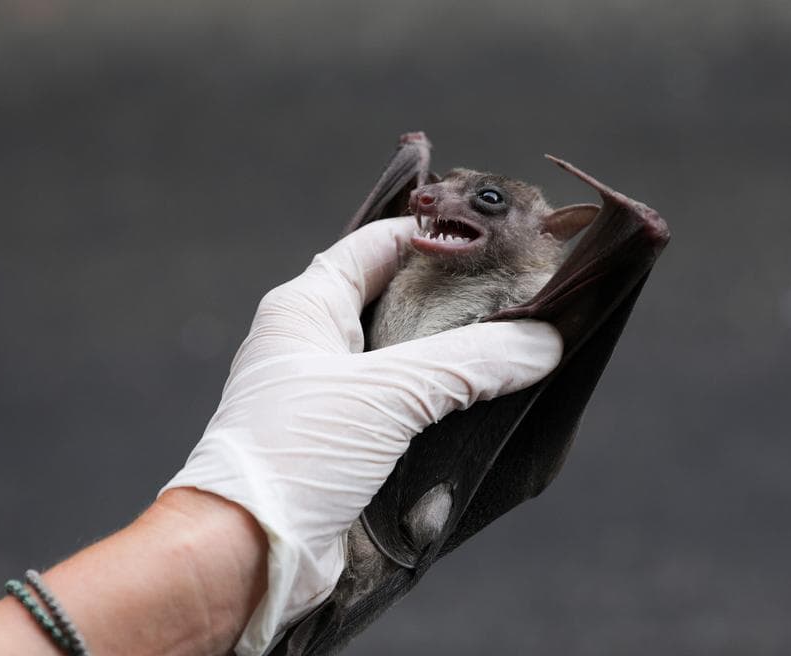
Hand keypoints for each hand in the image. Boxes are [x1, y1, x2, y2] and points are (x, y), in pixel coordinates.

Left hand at [162, 216, 562, 654]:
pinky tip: (493, 407)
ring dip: (460, 360)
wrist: (247, 555)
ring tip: (526, 347)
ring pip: (411, 361)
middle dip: (460, 301)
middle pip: (401, 302)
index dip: (437, 234)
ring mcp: (333, 397)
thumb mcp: (388, 393)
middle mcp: (317, 344)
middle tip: (527, 295)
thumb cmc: (294, 455)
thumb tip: (543, 341)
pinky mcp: (351, 447)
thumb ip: (469, 361)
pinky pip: (410, 413)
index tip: (500, 237)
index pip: (381, 244)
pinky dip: (448, 409)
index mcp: (308, 306)